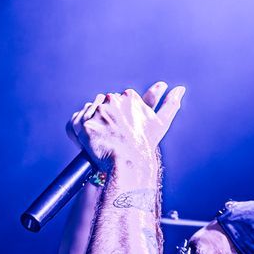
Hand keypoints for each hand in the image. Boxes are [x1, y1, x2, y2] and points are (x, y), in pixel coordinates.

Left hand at [68, 81, 185, 166]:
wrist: (129, 164)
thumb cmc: (145, 145)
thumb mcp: (160, 122)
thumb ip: (170, 104)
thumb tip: (180, 89)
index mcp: (128, 97)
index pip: (116, 101)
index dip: (117, 116)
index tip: (120, 129)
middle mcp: (111, 100)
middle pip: (101, 105)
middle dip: (104, 118)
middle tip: (110, 136)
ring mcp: (97, 112)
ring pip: (87, 112)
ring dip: (91, 123)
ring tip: (100, 138)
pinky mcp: (83, 125)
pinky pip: (72, 123)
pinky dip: (76, 131)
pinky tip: (85, 139)